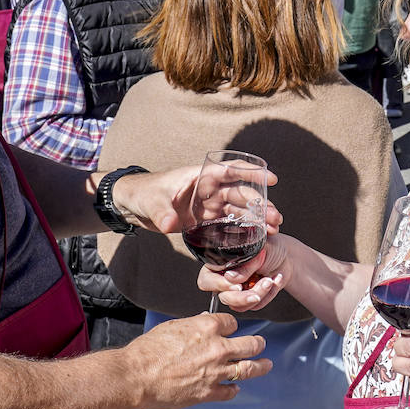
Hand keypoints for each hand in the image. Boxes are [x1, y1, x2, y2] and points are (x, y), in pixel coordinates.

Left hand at [110, 167, 281, 235]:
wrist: (134, 205)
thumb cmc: (144, 194)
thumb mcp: (152, 202)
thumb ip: (162, 213)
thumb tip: (169, 225)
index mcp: (202, 176)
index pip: (231, 170)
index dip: (252, 172)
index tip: (272, 178)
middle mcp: (210, 189)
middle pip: (241, 193)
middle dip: (260, 205)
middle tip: (275, 219)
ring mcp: (209, 204)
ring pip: (239, 209)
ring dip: (256, 218)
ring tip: (274, 230)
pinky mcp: (206, 219)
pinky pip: (230, 223)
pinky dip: (244, 229)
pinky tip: (257, 238)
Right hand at [118, 311, 270, 408]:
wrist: (138, 375)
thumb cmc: (149, 350)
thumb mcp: (173, 326)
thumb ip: (193, 325)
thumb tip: (203, 322)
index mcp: (207, 327)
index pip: (232, 323)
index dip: (232, 326)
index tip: (232, 329)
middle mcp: (217, 348)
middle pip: (250, 344)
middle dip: (257, 344)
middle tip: (261, 344)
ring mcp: (216, 371)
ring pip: (248, 368)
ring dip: (260, 366)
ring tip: (266, 365)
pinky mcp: (209, 392)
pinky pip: (230, 391)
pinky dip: (234, 389)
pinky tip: (235, 388)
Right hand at [196, 233, 292, 311]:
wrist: (287, 256)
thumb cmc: (270, 246)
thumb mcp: (257, 248)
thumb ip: (243, 263)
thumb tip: (230, 278)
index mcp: (219, 263)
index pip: (206, 279)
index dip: (219, 285)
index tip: (236, 285)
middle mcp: (225, 279)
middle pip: (223, 297)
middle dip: (243, 297)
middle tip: (258, 290)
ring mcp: (237, 291)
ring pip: (239, 306)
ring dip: (259, 294)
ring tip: (270, 280)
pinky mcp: (250, 300)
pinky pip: (255, 307)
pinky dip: (268, 295)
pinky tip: (275, 280)